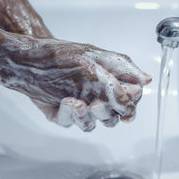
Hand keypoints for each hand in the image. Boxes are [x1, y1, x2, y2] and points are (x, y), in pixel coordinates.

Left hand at [3, 36, 151, 130]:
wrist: (32, 56)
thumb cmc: (66, 54)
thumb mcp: (97, 57)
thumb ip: (122, 70)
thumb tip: (146, 80)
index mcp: (110, 86)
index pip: (129, 103)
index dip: (129, 106)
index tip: (126, 104)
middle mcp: (96, 99)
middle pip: (113, 118)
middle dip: (107, 113)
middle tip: (98, 104)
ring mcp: (79, 108)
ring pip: (92, 124)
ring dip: (87, 116)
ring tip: (78, 103)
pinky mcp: (62, 114)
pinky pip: (69, 122)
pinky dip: (69, 114)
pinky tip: (67, 101)